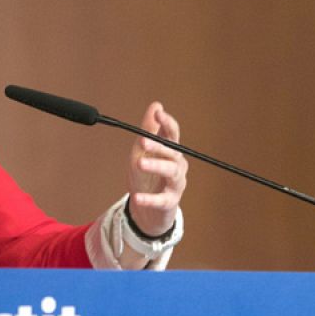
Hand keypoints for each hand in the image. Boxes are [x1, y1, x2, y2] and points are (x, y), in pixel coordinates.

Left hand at [125, 102, 186, 238]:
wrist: (147, 210)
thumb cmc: (147, 177)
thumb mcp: (143, 151)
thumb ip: (149, 129)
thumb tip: (157, 105)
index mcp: (170, 151)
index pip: (173, 134)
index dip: (167, 122)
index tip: (159, 112)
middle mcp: (177, 165)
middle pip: (172, 152)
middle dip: (158, 145)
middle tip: (142, 140)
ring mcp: (175, 184)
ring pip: (171, 172)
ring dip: (156, 165)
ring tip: (140, 163)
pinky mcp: (169, 202)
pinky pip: (161, 200)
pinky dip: (150, 199)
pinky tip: (137, 197)